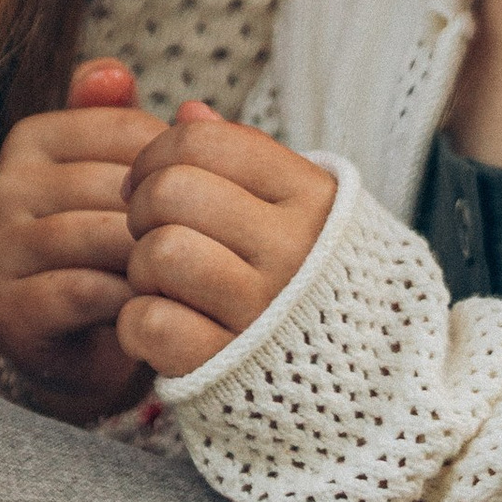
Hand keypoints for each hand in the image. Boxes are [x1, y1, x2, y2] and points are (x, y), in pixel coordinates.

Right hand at [0, 57, 168, 419]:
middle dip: (167, 220)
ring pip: (102, 235)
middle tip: (207, 249)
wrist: (75, 344)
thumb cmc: (111, 247)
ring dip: (152, 261)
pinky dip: (129, 302)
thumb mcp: (124, 180)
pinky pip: (86, 290)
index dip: (179, 170)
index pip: (130, 131)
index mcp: (33, 137)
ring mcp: (0, 247)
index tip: (200, 203)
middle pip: (117, 185)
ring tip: (184, 279)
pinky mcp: (10, 307)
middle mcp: (5, 184)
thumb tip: (130, 76)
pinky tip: (154, 309)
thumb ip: (133, 126)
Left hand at [119, 104, 337, 380]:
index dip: (156, 154)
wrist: (363, 389)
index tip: (150, 181)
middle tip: (152, 233)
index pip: (204, 142)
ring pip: (158, 252)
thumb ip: (246, 161)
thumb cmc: (314, 285)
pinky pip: (149, 322)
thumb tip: (188, 112)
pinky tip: (162, 325)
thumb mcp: (301, 212)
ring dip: (142, 268)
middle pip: (170, 190)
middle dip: (141, 208)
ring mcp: (263, 313)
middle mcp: (294, 250)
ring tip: (164, 283)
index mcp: (311, 198)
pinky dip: (138, 323)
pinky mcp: (226, 368)